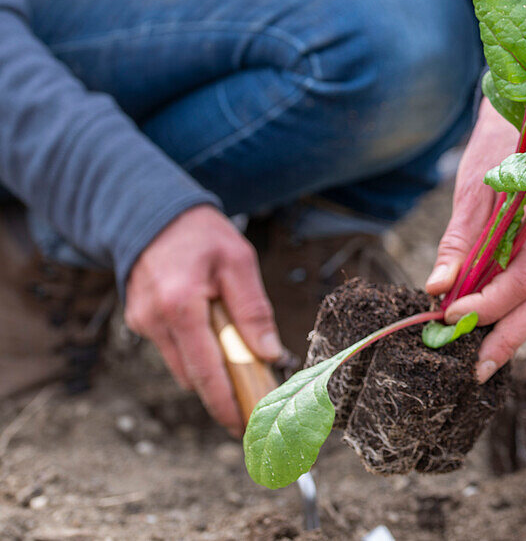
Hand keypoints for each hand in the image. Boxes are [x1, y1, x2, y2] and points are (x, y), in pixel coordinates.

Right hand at [124, 204, 282, 435]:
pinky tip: (217, 342)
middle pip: (192, 377)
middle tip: (255, 407)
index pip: (205, 371)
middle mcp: (155, 320)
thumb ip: (253, 309)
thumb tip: (270, 354)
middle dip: (222, 395)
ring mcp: (142, 323)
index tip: (244, 426)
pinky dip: (197, 353)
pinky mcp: (140, 322)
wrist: (152, 213)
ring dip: (210, 373)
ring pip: (182, 367)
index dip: (225, 403)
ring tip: (244, 371)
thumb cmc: (201, 235)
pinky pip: (174, 350)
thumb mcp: (238, 261)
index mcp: (180, 305)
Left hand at [426, 100, 525, 382]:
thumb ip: (457, 242)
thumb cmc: (497, 149)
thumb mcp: (471, 190)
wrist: (524, 119)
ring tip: (479, 360)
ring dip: (509, 333)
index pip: (520, 282)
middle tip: (473, 371)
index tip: (448, 317)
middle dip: (504, 341)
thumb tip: (436, 288)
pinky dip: (511, 312)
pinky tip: (488, 329)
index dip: (485, 306)